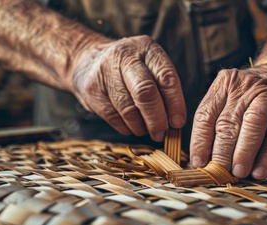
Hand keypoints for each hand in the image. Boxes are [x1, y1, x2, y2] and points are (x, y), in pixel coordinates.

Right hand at [69, 35, 185, 140]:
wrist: (87, 60)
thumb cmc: (130, 69)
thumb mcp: (149, 66)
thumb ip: (164, 88)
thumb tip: (176, 123)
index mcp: (147, 49)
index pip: (166, 77)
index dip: (175, 104)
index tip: (178, 122)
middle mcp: (125, 56)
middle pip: (145, 93)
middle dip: (157, 119)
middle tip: (162, 134)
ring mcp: (105, 72)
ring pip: (129, 109)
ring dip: (141, 127)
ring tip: (147, 130)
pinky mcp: (92, 91)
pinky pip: (114, 117)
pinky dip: (127, 128)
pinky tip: (131, 127)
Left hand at [190, 65, 266, 179]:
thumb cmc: (248, 97)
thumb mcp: (228, 98)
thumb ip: (216, 121)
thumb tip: (204, 160)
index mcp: (224, 84)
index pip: (206, 115)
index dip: (200, 142)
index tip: (199, 163)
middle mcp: (244, 87)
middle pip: (228, 123)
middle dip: (222, 153)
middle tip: (219, 173)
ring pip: (252, 126)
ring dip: (243, 154)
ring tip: (238, 173)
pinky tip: (259, 172)